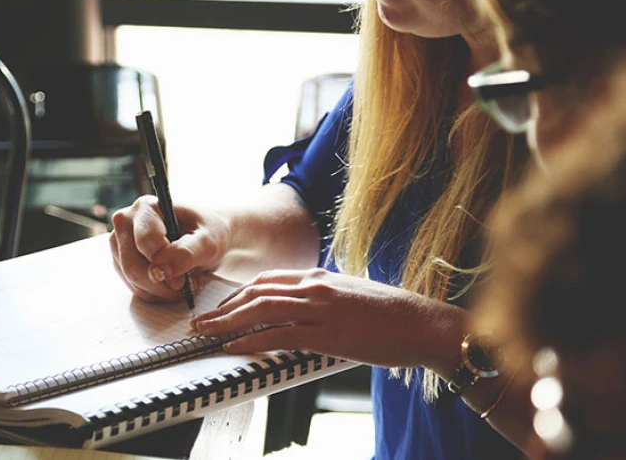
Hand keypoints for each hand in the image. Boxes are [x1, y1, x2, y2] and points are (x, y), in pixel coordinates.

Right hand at [109, 195, 231, 302]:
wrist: (205, 236)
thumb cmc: (208, 232)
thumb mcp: (208, 242)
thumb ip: (187, 253)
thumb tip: (161, 271)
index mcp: (146, 207)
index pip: (146, 242)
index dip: (166, 265)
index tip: (185, 278)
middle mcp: (126, 221)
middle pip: (133, 266)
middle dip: (162, 284)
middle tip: (186, 285)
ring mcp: (119, 242)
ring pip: (132, 280)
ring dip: (160, 290)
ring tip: (182, 281)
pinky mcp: (121, 260)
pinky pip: (133, 287)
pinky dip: (155, 293)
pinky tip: (171, 284)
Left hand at [190, 269, 464, 369]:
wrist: (424, 323)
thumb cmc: (392, 315)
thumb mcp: (351, 295)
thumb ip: (324, 298)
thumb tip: (303, 310)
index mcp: (320, 277)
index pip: (267, 280)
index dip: (238, 294)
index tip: (221, 307)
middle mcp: (315, 287)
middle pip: (256, 292)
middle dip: (223, 307)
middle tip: (201, 321)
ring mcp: (320, 309)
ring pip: (261, 310)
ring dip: (227, 322)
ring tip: (206, 333)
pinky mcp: (328, 333)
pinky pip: (279, 335)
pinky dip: (251, 341)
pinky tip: (234, 347)